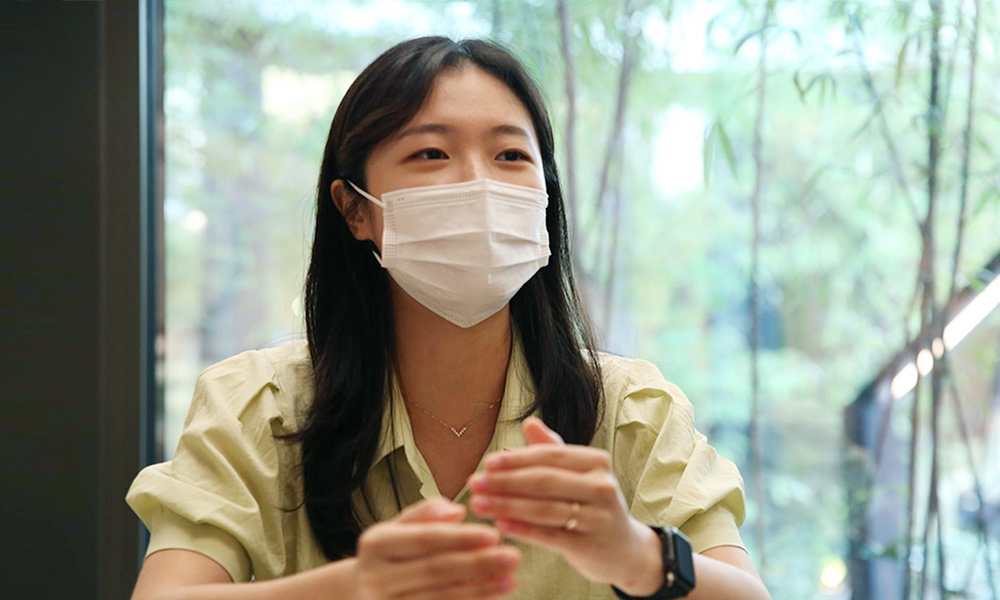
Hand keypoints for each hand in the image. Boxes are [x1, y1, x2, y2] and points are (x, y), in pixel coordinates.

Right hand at [353, 497, 520, 599]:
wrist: (362, 592)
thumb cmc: (391, 553)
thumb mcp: (400, 526)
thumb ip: (426, 514)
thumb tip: (457, 512)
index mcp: (375, 544)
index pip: (425, 539)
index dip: (461, 538)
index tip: (494, 535)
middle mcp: (375, 578)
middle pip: (436, 570)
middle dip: (478, 563)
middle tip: (513, 557)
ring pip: (441, 597)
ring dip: (481, 589)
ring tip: (511, 579)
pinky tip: (492, 597)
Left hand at [467, 417, 656, 590]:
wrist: (624, 550)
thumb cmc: (592, 505)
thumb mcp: (579, 474)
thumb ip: (553, 450)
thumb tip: (529, 423)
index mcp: (597, 462)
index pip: (550, 456)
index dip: (516, 459)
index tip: (486, 463)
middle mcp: (602, 486)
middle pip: (544, 481)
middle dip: (504, 482)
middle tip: (473, 483)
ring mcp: (599, 517)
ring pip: (544, 509)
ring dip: (506, 505)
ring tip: (478, 504)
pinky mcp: (590, 546)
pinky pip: (549, 536)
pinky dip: (522, 529)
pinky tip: (499, 525)